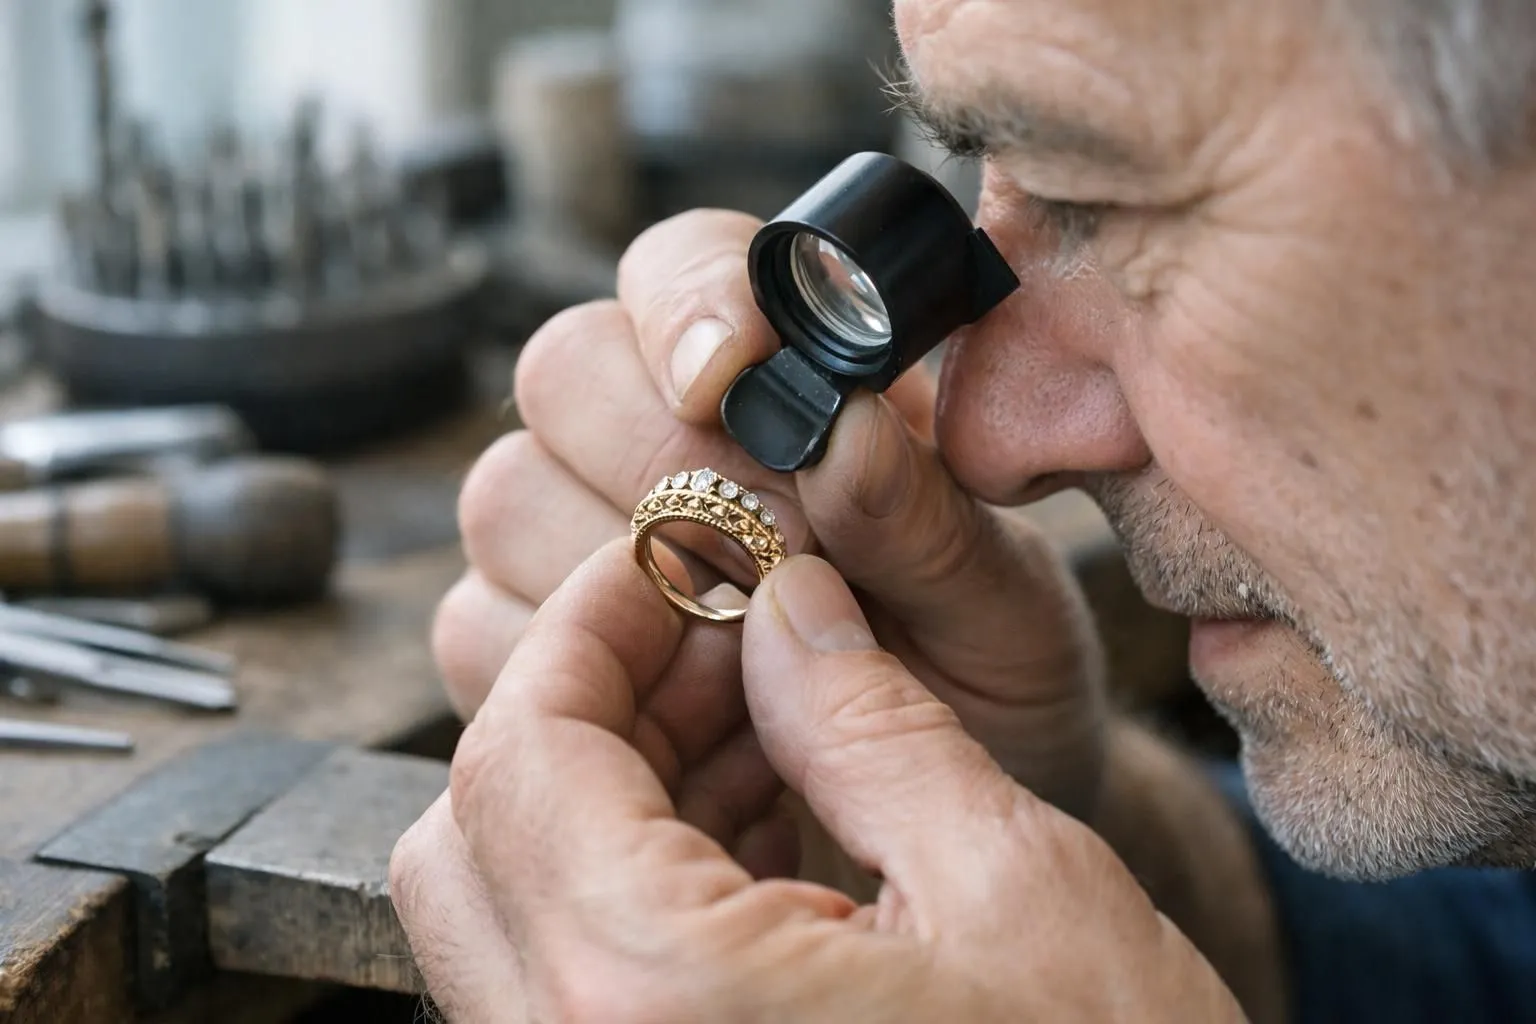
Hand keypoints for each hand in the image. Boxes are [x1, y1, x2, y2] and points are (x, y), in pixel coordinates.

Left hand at [392, 541, 1241, 1022]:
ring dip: (620, 788)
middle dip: (599, 702)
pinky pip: (574, 985)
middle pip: (483, 829)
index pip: (521, 751)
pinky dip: (641, 884)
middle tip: (728, 638)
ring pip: (519, 906)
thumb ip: (866, 719)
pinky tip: (764, 826)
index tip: (672, 559)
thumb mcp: (1014, 887)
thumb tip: (784, 604)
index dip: (593, 622)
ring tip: (764, 719)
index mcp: (650, 1000)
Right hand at [434, 209, 1105, 818]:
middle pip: (565, 370)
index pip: (682, 266)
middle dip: (663, 465)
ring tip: (755, 661)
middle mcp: (657, 435)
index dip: (690, 306)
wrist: (940, 832)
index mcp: (783, 374)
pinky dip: (576, 675)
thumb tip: (844, 432)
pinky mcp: (524, 647)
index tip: (727, 379)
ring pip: (506, 496)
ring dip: (622, 581)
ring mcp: (571, 539)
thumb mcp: (1003, 609)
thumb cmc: (986, 690)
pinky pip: (478, 625)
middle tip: (780, 558)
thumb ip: (930, 524)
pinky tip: (685, 723)